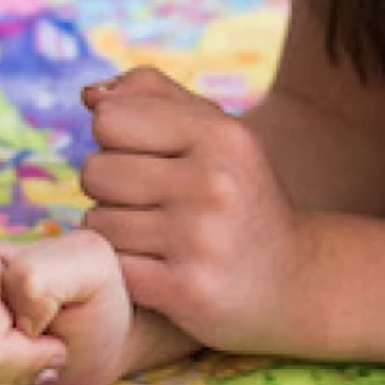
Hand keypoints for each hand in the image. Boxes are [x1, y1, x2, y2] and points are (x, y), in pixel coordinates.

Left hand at [79, 68, 311, 354]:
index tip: (146, 160)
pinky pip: (111, 267)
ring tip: (158, 238)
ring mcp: (202, 239)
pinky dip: (122, 271)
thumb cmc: (239, 195)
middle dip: (110, 189)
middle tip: (151, 205)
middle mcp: (214, 183)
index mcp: (221, 135)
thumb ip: (153, 96)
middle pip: (94, 171)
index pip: (108, 118)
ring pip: (97, 222)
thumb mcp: (216, 132)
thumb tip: (89, 94)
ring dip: (115, 233)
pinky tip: (156, 270)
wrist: (295, 279)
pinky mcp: (188, 290)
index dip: (115, 140)